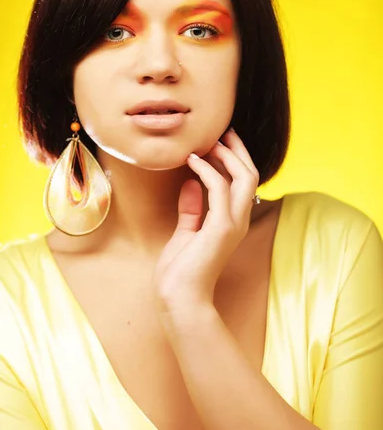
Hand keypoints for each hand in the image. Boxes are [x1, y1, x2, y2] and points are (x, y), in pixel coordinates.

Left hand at [152, 128, 259, 318]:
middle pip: (250, 174)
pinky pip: (220, 190)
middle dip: (237, 150)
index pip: (243, 183)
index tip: (219, 141)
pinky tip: (192, 161)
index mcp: (232, 221)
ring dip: (227, 156)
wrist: (179, 298)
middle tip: (222, 132)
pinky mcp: (221, 228)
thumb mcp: (186, 232)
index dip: (235, 159)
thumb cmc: (181, 270)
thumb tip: (190, 183)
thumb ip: (191, 209)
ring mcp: (233, 224)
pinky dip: (207, 171)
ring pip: (244, 178)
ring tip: (209, 141)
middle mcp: (239, 220)